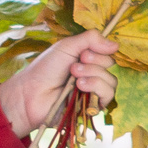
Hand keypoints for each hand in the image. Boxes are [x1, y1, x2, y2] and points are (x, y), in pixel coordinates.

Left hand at [0, 34, 120, 137]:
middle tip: (74, 66)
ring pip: (111, 81)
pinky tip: (80, 86)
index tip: (83, 52)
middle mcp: (93, 75)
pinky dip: (96, 87)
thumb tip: (116, 44)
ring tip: (75, 76)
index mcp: (88, 60)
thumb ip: (91, 39)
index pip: (108, 53)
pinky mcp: (92, 107)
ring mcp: (94, 92)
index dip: (100, 51)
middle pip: (111, 66)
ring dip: (94, 75)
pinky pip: (107, 96)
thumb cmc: (45, 69)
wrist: (32, 93)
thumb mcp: (67, 46)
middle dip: (94, 63)